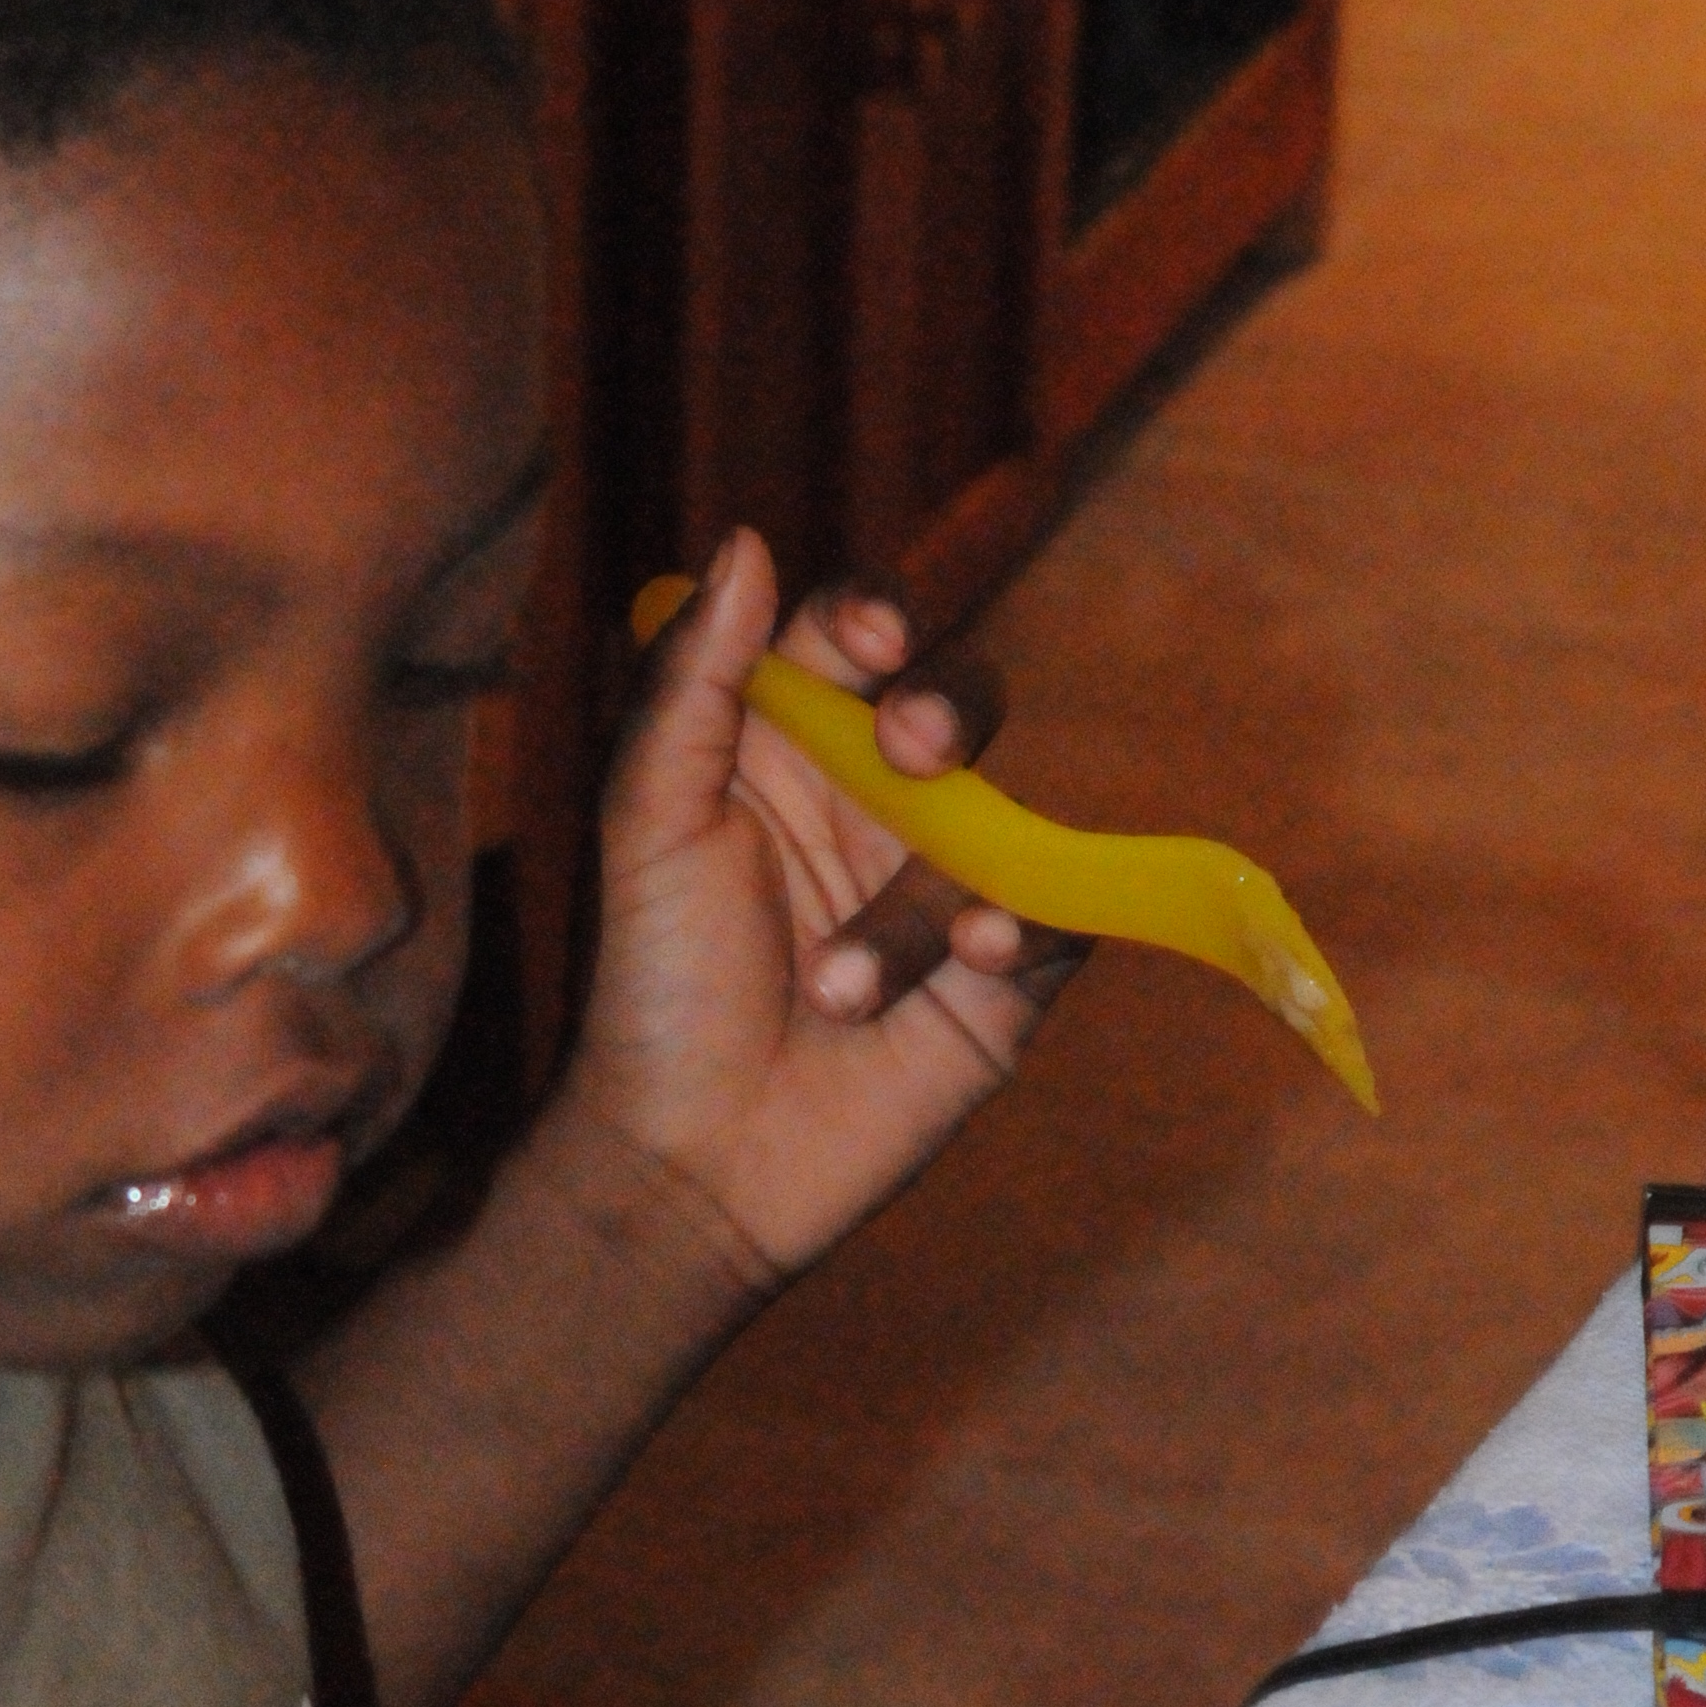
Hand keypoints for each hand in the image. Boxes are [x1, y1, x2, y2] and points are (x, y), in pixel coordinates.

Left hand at [565, 530, 1085, 1285]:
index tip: (868, 639)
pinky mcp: (1002, 980)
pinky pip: (1058, 919)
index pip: (855, 642)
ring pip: (1000, 826)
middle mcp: (877, 802)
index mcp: (789, 748)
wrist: (692, 1164)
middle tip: (914, 751)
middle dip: (948, 710)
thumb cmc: (655, 988)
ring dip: (923, 900)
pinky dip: (1025, 926)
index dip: (877, 618)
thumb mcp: (647, 825)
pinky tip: (974, 958)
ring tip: (834, 990)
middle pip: (957, 704)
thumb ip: (689, 686)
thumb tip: (745, 542)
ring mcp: (946, 886)